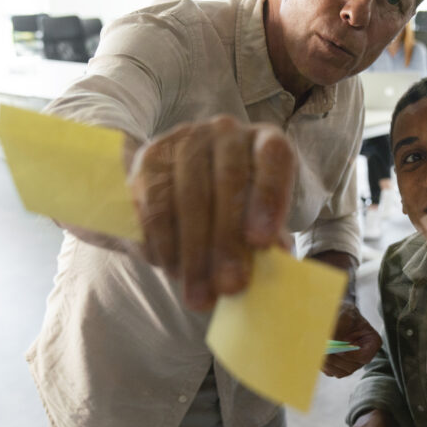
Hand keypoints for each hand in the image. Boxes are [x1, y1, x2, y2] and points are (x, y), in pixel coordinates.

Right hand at [128, 115, 295, 310]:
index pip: (273, 159)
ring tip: (201, 294)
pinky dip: (165, 244)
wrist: (188, 181)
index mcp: (266, 141)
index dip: (268, 198)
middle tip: (231, 286)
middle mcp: (226, 132)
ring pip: (189, 197)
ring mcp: (185, 139)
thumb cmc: (239, 207)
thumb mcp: (260, 217)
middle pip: (228, 183)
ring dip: (194, 253)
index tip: (262, 242)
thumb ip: (268, 236)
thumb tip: (275, 262)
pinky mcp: (150, 158)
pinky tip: (174, 271)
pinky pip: (155, 205)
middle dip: (228, 241)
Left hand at [324, 300, 381, 376]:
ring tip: (318, 349)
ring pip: (340, 372)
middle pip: (351, 367)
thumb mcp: (344, 314)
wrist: (335, 315)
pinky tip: (318, 352)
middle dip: (335, 359)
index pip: (365, 356)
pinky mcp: (339, 366)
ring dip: (327, 363)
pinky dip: (323, 364)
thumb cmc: (343, 312)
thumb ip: (341, 327)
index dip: (351, 355)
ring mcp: (352, 363)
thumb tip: (333, 343)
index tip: (339, 348)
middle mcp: (363, 355)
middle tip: (323, 349)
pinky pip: (331, 372)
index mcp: (372, 342)